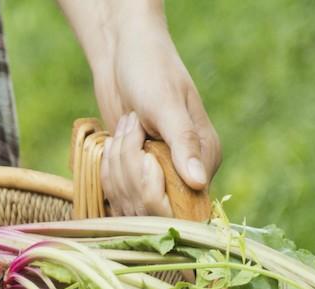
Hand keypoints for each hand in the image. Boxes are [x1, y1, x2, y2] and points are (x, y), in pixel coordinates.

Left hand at [92, 4, 219, 215]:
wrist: (124, 56)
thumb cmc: (150, 71)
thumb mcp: (166, 106)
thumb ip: (183, 143)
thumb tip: (199, 182)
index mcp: (206, 158)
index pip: (181, 200)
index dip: (153, 185)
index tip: (142, 150)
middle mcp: (186, 174)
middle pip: (152, 207)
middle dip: (130, 173)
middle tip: (128, 131)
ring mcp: (161, 178)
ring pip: (130, 204)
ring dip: (116, 168)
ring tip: (123, 127)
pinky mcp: (136, 179)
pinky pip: (117, 196)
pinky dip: (107, 173)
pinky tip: (111, 142)